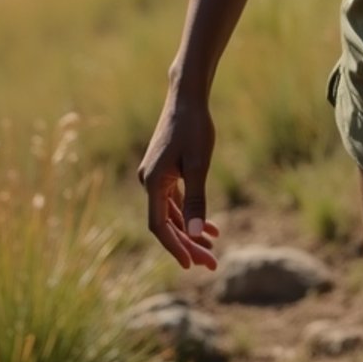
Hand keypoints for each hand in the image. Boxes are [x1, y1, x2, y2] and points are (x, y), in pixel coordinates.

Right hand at [138, 96, 219, 269]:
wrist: (187, 96)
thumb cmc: (194, 126)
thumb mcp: (199, 164)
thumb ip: (196, 199)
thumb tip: (195, 233)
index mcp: (152, 182)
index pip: (160, 226)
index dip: (175, 247)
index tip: (192, 265)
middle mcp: (149, 182)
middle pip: (167, 223)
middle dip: (188, 243)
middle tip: (212, 263)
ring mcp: (156, 176)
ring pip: (172, 213)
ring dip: (190, 231)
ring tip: (212, 248)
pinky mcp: (165, 170)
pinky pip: (175, 200)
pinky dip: (190, 213)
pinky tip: (209, 226)